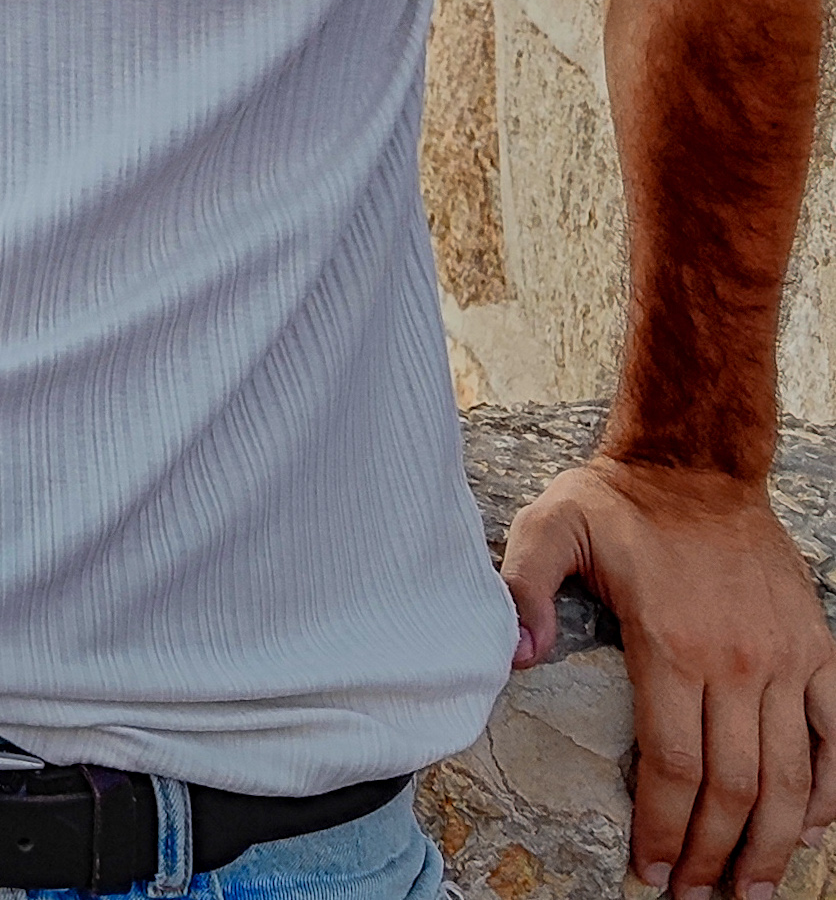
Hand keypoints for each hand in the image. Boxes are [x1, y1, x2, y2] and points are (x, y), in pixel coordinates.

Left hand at [503, 457, 835, 899]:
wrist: (696, 462)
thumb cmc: (616, 500)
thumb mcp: (547, 526)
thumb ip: (522, 589)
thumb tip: (516, 656)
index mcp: (671, 645)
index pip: (673, 766)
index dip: (661, 828)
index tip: (647, 870)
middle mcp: (737, 662)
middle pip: (734, 788)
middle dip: (712, 854)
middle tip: (693, 895)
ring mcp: (785, 658)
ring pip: (791, 776)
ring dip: (776, 843)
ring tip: (753, 889)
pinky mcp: (818, 648)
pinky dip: (833, 788)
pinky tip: (814, 827)